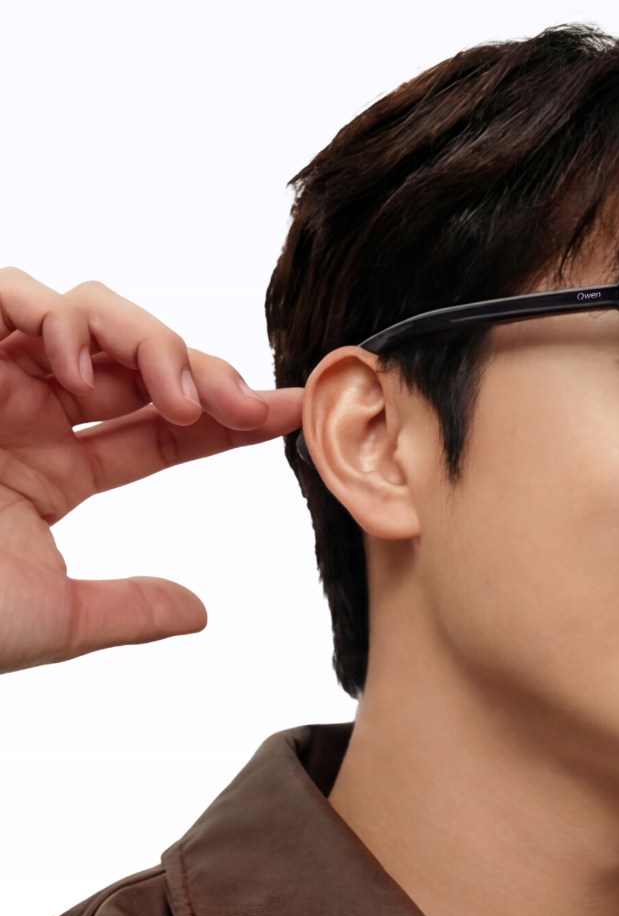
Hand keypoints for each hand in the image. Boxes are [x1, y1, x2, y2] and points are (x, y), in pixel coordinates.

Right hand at [0, 268, 302, 671]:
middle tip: (249, 405)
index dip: (230, 414)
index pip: (163, 427)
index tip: (294, 411)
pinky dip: (58, 317)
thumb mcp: (47, 619)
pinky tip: (85, 371)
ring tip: (177, 396)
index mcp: (52, 466)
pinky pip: (6, 295)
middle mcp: (22, 411)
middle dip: (203, 372)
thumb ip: (125, 610)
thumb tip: (199, 612)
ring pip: (88, 313)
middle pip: (140, 359)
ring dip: (148, 342)